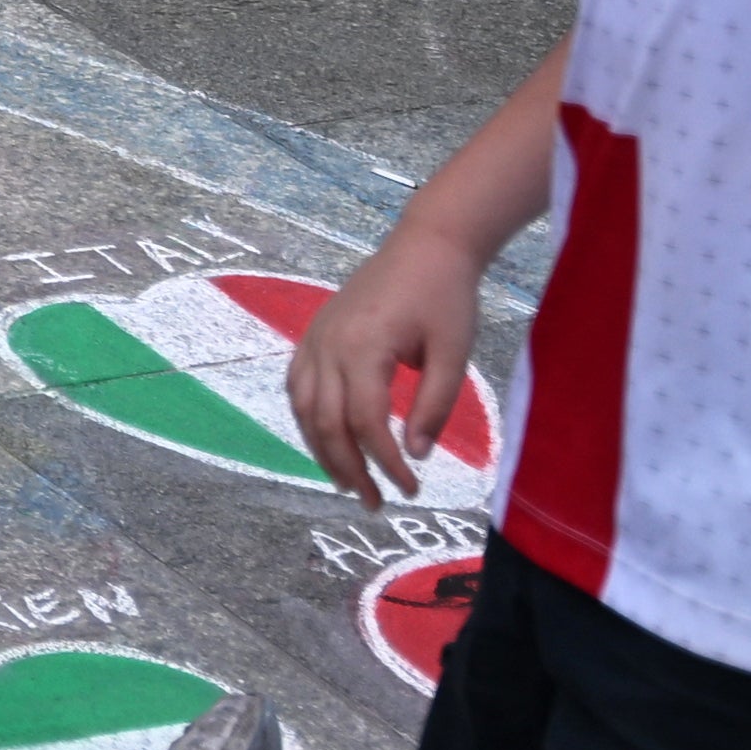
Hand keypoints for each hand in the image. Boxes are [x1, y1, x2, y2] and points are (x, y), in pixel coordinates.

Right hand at [287, 232, 488, 506]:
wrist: (424, 246)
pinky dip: (308, 420)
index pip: (365, 422)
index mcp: (362, 348)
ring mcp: (314, 339)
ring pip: (304, 409)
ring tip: (347, 482)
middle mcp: (327, 346)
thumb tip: (414, 454)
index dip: (385, 462)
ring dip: (322, 451)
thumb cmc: (446, 298)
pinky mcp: (314, 335)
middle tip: (375, 503)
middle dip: (349, 468)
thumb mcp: (453, 353)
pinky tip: (325, 439)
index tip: (410, 489)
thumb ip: (433, 406)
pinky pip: (297, 386)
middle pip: (326, 423)